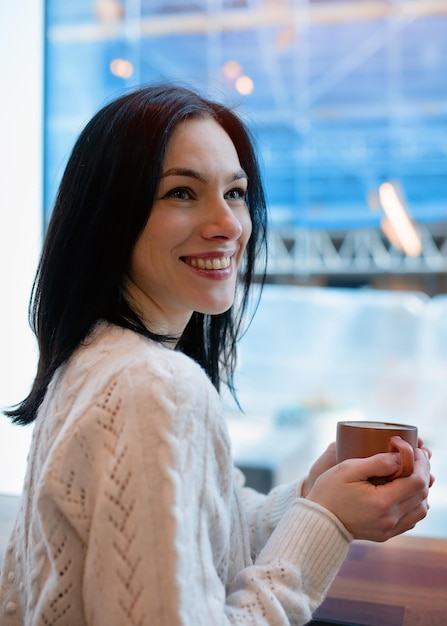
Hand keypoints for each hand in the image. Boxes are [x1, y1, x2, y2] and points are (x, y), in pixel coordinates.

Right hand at [305, 446, 431, 541]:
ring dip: (421, 490)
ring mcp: (389, 529)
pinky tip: (404, 492)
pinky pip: (411, 520)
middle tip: (417, 457)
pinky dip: (414, 504)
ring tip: (412, 474)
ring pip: (421, 510)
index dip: (422, 463)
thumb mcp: (348, 469)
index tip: (417, 450)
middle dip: (424, 472)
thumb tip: (400, 457)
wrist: (318, 521)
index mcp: (382, 501)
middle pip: (422, 495)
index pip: (417, 481)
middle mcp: (390, 518)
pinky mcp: (386, 535)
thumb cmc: (329, 492)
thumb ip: (377, 462)